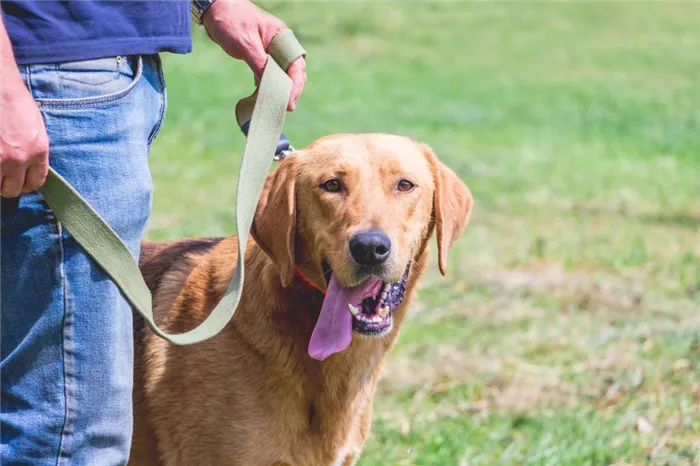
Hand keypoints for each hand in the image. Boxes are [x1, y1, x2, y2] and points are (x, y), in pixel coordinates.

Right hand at [0, 76, 48, 197]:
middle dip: (7, 186)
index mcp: (38, 151)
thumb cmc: (15, 102)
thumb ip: (34, 150)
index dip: (26, 185)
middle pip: (13, 189)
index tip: (20, 184)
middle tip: (2, 179)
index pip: (35, 182)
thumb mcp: (35, 128)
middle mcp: (19, 158)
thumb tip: (28, 167)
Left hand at [202, 0, 306, 110]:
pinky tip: (264, 96)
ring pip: (282, 74)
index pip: (296, 66)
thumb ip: (260, 65)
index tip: (290, 101)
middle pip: (293, 72)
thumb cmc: (230, 21)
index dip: (295, 85)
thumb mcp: (246, 45)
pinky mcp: (261, 55)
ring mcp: (271, 50)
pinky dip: (268, 85)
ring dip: (280, 89)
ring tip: (277, 105)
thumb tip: (271, 87)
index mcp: (282, 38)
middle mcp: (280, 45)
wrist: (214, 9)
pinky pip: (270, 73)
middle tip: (286, 107)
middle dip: (291, 90)